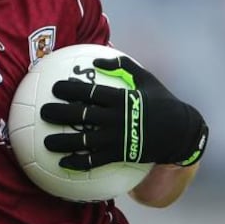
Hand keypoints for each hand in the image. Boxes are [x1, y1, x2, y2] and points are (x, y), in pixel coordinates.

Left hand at [39, 56, 207, 169]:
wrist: (181, 132)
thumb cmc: (162, 101)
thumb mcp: (146, 78)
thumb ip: (122, 66)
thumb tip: (97, 60)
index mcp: (120, 99)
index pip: (89, 93)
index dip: (70, 90)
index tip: (54, 88)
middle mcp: (116, 119)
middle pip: (81, 116)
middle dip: (59, 114)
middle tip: (43, 112)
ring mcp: (117, 138)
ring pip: (84, 141)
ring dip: (63, 142)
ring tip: (45, 142)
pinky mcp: (120, 154)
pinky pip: (95, 161)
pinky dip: (79, 163)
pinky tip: (63, 164)